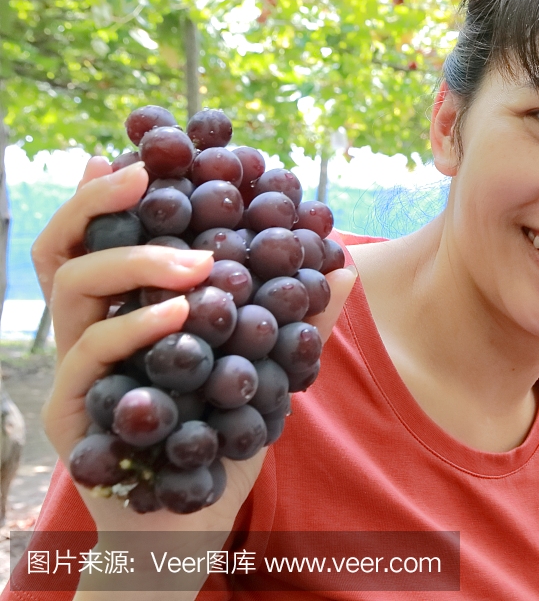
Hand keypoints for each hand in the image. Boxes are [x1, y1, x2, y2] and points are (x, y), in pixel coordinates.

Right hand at [31, 156, 355, 533]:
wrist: (192, 522)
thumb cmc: (223, 435)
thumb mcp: (266, 366)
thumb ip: (295, 318)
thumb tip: (342, 265)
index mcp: (129, 305)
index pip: (111, 230)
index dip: (129, 185)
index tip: (172, 146)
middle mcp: (93, 326)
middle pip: (66, 244)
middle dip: (101, 199)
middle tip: (149, 174)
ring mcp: (78, 368)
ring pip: (70, 285)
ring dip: (133, 258)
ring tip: (198, 260)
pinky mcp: (76, 413)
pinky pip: (89, 355)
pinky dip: (135, 326)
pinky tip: (183, 314)